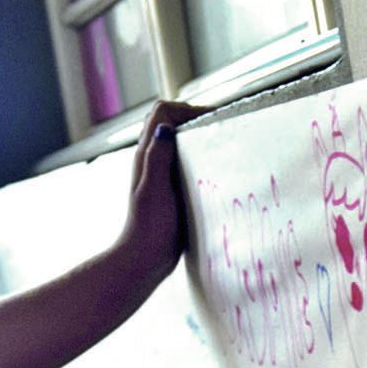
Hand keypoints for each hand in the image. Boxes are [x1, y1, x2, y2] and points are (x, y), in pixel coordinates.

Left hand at [122, 100, 207, 265]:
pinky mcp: (170, 188)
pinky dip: (198, 156)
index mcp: (146, 155)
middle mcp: (151, 160)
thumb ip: (158, 159)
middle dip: (194, 118)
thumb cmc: (150, 228)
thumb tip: (164, 127)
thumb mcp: (155, 190)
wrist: (146, 258)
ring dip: (197, 136)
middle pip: (169, 121)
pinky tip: (214, 169)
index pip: (162, 112)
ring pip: (178, 141)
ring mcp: (161, 173)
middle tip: (220, 128)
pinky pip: (184, 160)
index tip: (211, 119)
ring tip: (220, 145)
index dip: (185, 109)